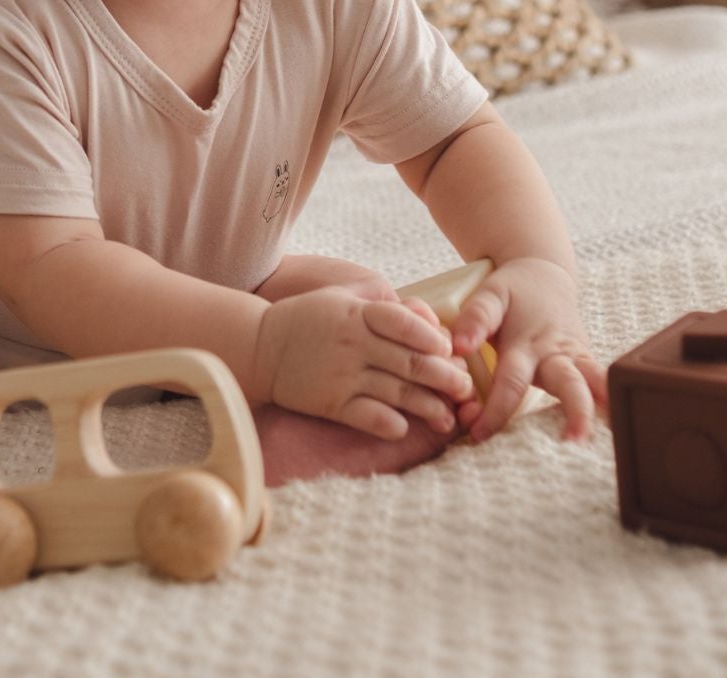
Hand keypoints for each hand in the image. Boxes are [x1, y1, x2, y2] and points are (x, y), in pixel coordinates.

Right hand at [252, 285, 474, 439]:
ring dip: (429, 407)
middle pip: (411, 362)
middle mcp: (353, 344)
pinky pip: (368, 417)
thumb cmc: (308, 318)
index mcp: (358, 314)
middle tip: (466, 389)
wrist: (260, 347)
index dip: (433, 337)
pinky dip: (390, 424)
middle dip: (445, 378)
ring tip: (449, 417)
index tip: (450, 349)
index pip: (405, 323)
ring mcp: (342, 375)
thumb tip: (429, 318)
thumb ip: (385, 304)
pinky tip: (406, 428)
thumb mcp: (344, 298)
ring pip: (398, 393)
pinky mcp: (331, 403)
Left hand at [451, 257, 606, 442]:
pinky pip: (599, 384)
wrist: (545, 272)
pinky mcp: (586, 362)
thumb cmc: (512, 290)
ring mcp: (576, 358)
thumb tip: (460, 347)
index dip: (495, 412)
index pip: (511, 384)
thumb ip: (476, 318)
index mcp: (527, 343)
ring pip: (594, 385)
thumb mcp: (491, 294)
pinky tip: (614, 427)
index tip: (479, 435)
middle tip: (574, 442)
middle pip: (570, 386)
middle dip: (575, 414)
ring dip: (599, 411)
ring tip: (603, 438)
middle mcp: (556, 354)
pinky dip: (608, 404)